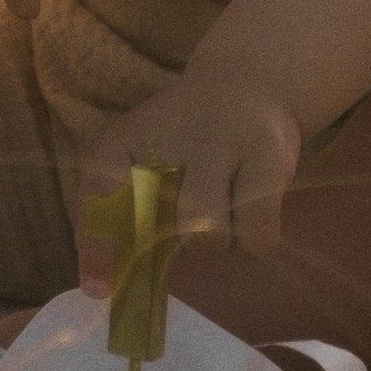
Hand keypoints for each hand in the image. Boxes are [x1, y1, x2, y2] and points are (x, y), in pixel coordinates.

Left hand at [80, 61, 304, 271]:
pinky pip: (257, 235)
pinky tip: (249, 213)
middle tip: (190, 221)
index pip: (102, 188)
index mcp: (130, 137)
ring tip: (222, 211)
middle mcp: (177, 132)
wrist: (249, 82)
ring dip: (216, 242)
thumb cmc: (184, 136)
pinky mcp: (272, 157)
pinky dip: (252, 240)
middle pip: (164, 225)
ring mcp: (229, 141)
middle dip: (181, 243)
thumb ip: (110, 217)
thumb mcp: (137, 158)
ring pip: (212, 236)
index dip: (98, 243)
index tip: (99, 289)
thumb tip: (99, 287)